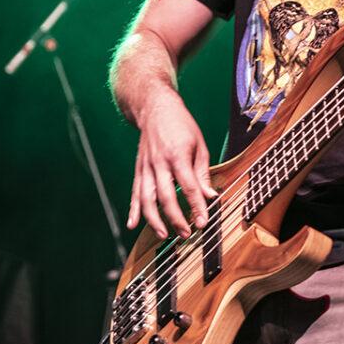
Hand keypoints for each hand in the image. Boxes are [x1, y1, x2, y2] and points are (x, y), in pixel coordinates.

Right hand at [126, 94, 217, 239]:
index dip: (197, 207)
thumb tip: (210, 196)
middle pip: (166, 197)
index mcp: (177, 155)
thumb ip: (203, 173)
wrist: (155, 108)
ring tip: (164, 235)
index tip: (203, 222)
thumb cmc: (181, 125)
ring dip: (154, 220)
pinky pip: (134, 193)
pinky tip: (132, 225)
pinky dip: (133, 210)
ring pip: (146, 199)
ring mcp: (146, 167)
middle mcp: (159, 163)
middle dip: (176, 218)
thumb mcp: (199, 144)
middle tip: (187, 233)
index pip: (188, 187)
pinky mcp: (138, 170)